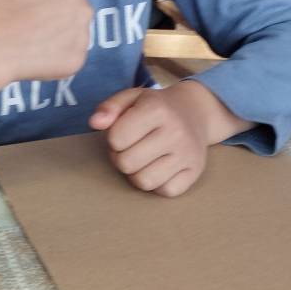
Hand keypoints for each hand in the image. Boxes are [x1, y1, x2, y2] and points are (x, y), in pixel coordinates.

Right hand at [0, 0, 91, 83]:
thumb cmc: (0, 7)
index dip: (42, 0)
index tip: (26, 6)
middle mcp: (86, 11)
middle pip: (70, 14)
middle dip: (53, 19)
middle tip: (28, 23)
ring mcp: (83, 39)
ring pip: (71, 36)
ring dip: (55, 38)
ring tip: (31, 39)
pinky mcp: (77, 63)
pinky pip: (70, 58)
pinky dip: (57, 59)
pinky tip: (37, 54)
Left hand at [89, 81, 228, 197]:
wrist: (196, 112)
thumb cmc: (156, 107)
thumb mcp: (132, 98)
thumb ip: (109, 107)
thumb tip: (94, 123)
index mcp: (157, 109)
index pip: (116, 139)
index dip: (113, 138)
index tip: (123, 132)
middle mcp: (175, 131)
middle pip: (126, 163)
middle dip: (122, 157)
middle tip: (131, 147)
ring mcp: (187, 153)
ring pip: (144, 182)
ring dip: (137, 173)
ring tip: (143, 158)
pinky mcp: (195, 171)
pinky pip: (165, 191)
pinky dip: (158, 183)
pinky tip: (160, 167)